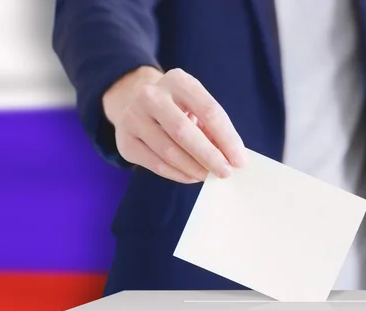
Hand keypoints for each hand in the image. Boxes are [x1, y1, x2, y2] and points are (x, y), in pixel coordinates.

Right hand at [102, 66, 246, 182]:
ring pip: (168, 151)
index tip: (240, 160)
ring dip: (194, 168)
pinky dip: (178, 174)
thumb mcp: (196, 106)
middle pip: (184, 131)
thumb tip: (231, 158)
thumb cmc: (178, 108)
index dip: (227, 138)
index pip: (209, 111)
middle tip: (225, 172)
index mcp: (178, 80)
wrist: (135, 103)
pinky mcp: (125, 141)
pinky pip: (156, 164)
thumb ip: (213, 129)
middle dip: (209, 156)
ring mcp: (133, 117)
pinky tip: (192, 176)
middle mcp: (151, 95)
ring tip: (209, 175)